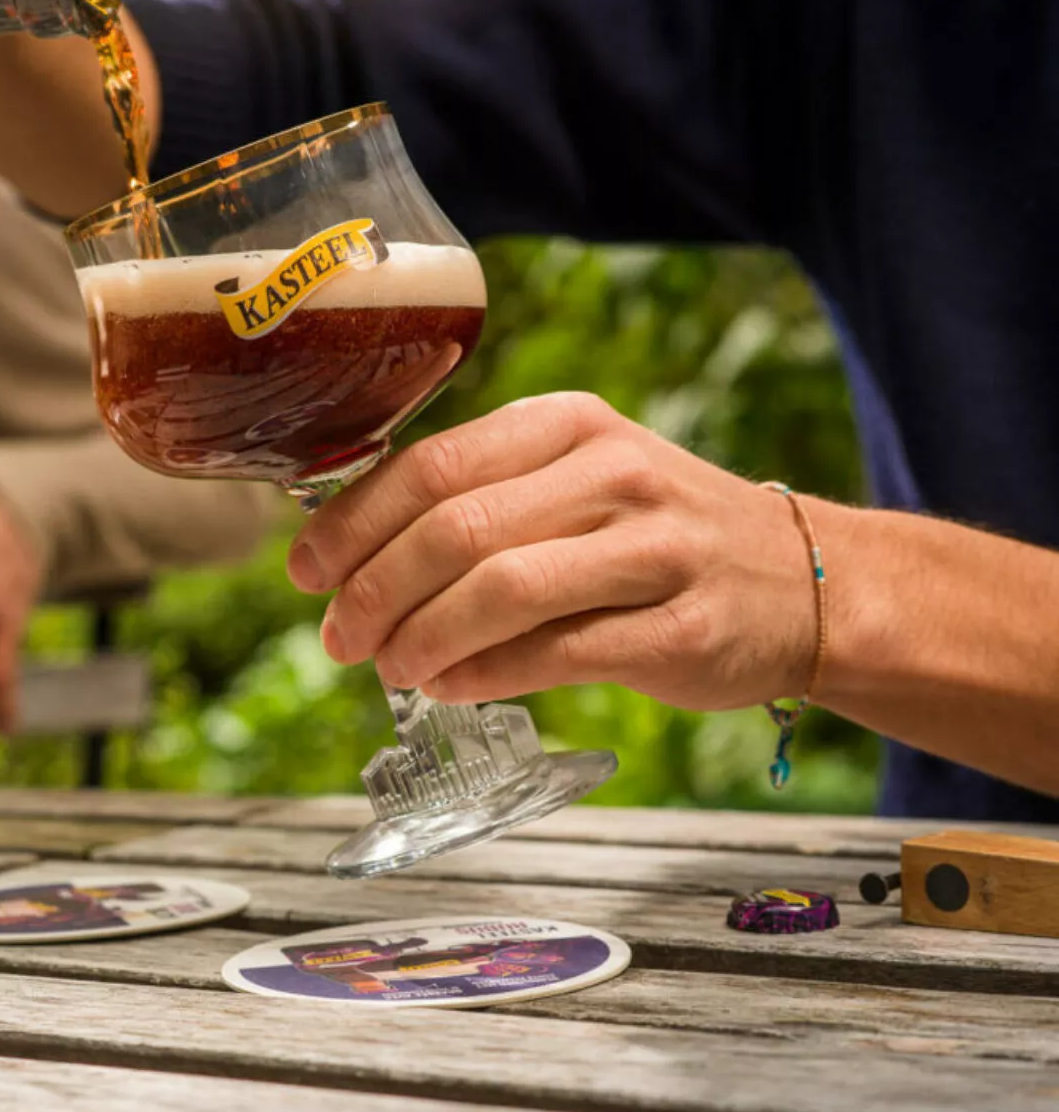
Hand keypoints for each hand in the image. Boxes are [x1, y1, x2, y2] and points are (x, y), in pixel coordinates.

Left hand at [287, 392, 821, 712]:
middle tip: (339, 636)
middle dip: (375, 591)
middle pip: (454, 530)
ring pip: (500, 591)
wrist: (806, 581)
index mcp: (569, 425)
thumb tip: (352, 559)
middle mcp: (612, 475)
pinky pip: (555, 653)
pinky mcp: (679, 628)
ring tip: (390, 667)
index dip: (352, 525)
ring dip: (422, 639)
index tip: (306, 571)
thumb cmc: (659, 534)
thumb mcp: (579, 479)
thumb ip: (480, 500)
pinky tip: (449, 685)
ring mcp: (653, 551)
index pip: (430, 466)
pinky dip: (484, 674)